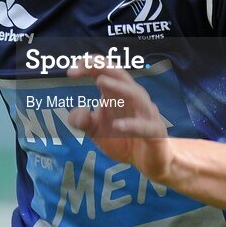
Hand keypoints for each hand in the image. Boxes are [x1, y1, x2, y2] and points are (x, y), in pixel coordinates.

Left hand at [66, 60, 174, 182]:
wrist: (148, 161)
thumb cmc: (123, 139)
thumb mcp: (95, 131)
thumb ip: (82, 121)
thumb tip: (76, 111)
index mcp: (117, 94)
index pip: (105, 71)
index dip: (89, 67)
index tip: (70, 72)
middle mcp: (133, 98)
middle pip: (120, 75)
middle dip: (103, 67)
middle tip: (85, 64)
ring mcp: (146, 113)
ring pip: (136, 95)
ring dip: (118, 87)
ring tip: (100, 81)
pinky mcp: (155, 132)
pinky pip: (144, 126)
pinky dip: (132, 124)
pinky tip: (117, 125)